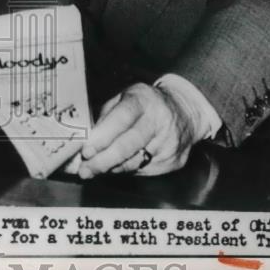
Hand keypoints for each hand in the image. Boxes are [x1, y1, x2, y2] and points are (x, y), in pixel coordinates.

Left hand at [77, 83, 196, 177]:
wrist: (185, 111)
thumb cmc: (146, 105)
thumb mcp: (125, 98)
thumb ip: (106, 117)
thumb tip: (85, 141)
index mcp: (143, 99)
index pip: (122, 119)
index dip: (103, 136)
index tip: (86, 150)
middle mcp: (159, 120)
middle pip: (128, 145)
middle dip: (103, 160)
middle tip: (84, 169)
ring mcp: (169, 143)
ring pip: (134, 162)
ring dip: (110, 169)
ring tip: (92, 171)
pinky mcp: (173, 161)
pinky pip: (143, 170)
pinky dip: (125, 170)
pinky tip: (115, 168)